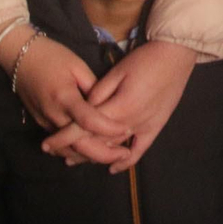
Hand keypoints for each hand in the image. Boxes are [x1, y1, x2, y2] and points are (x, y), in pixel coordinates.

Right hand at [4, 32, 132, 166]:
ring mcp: (45, 123)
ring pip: (69, 149)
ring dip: (91, 156)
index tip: (129, 128)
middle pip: (78, 144)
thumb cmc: (52, 56)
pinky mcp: (42, 124)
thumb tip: (109, 104)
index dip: (110, 128)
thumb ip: (94, 87)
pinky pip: (61, 144)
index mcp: (64, 97)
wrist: (21, 56)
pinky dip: (78, 150)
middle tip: (124, 155)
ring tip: (113, 154)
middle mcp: (54, 115)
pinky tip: (94, 149)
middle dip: (103, 154)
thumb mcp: (78, 65)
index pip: (89, 121)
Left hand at [58, 40, 194, 173]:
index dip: (64, 137)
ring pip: (114, 149)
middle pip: (97, 142)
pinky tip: (113, 168)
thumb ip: (99, 93)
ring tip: (75, 159)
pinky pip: (140, 150)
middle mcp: (130, 123)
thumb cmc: (145, 59)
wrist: (176, 55)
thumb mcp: (117, 71)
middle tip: (56, 152)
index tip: (46, 144)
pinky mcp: (156, 127)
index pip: (83, 127)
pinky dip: (126, 162)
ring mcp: (144, 127)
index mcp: (118, 107)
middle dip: (74, 149)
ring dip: (94, 155)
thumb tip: (84, 108)